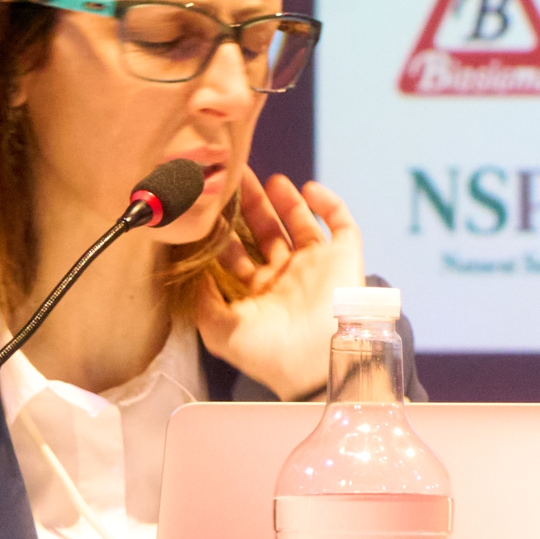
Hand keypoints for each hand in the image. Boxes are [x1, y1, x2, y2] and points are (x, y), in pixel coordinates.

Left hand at [197, 170, 365, 399]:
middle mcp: (286, 277)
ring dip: (286, 200)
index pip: (238, 253)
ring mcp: (316, 266)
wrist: (313, 361)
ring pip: (300, 223)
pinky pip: (340, 224)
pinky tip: (310, 189)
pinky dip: (329, 204)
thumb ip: (202, 298)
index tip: (211, 206)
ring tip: (271, 179)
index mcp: (259, 293)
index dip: (224, 230)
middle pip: (266, 231)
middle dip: (252, 205)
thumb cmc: (267, 352)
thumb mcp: (219, 329)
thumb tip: (195, 267)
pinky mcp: (344, 258)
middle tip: (237, 176)